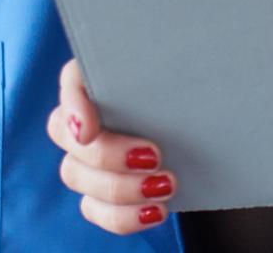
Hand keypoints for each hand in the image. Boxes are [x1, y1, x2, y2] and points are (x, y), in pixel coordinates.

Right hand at [49, 57, 178, 232]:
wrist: (207, 131)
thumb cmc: (191, 91)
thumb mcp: (186, 73)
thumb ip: (171, 66)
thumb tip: (177, 57)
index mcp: (100, 76)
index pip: (71, 81)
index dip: (74, 106)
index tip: (89, 129)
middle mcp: (84, 115)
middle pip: (65, 134)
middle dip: (107, 153)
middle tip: (154, 155)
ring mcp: (86, 158)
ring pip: (75, 174)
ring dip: (119, 186)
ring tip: (165, 185)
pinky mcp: (99, 194)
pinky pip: (95, 210)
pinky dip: (124, 215)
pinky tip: (156, 211)